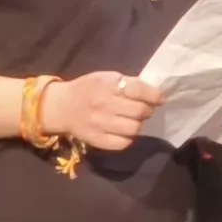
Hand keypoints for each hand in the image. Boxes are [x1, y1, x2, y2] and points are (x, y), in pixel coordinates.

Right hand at [41, 71, 157, 150]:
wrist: (62, 106)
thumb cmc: (88, 89)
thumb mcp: (105, 77)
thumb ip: (126, 83)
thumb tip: (153, 95)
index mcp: (107, 84)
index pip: (138, 90)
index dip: (154, 95)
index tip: (160, 99)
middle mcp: (104, 104)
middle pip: (139, 111)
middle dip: (147, 111)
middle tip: (144, 110)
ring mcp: (100, 123)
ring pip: (134, 128)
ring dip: (138, 124)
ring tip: (133, 120)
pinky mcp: (97, 139)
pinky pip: (123, 143)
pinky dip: (128, 138)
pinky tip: (123, 131)